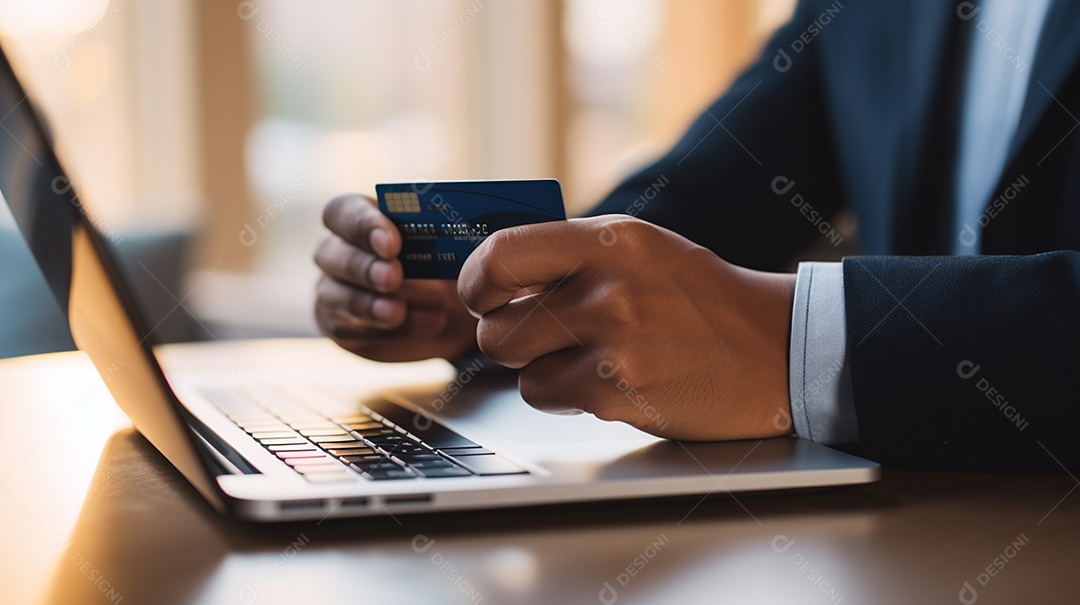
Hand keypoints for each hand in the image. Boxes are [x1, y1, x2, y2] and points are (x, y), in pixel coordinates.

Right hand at [314, 194, 478, 361]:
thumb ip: (440, 235)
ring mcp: (332, 289)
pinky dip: (380, 331)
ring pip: (331, 293)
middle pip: (329, 253)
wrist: (448, 312)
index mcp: (359, 218)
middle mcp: (337, 251)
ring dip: (367, 303)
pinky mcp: (339, 325)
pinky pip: (345, 329)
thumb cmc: (440, 266)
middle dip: (364, 266)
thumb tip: (460, 233)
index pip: (341, 212)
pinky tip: (421, 327)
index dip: (361, 225)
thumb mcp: (446, 248)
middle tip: (394, 277)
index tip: (392, 243)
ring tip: (398, 313)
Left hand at [457, 215, 795, 439]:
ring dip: (538, 367)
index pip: (500, 255)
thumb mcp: (638, 250)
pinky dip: (566, 393)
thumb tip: (489, 270)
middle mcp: (608, 287)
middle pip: (495, 325)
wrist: (772, 349)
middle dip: (507, 336)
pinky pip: (546, 395)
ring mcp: (614, 343)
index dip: (475, 283)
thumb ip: (569, 253)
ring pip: (516, 365)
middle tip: (540, 334)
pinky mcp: (618, 392)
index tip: (482, 296)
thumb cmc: (698, 299)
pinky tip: (608, 380)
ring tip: (585, 356)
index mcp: (610, 240)